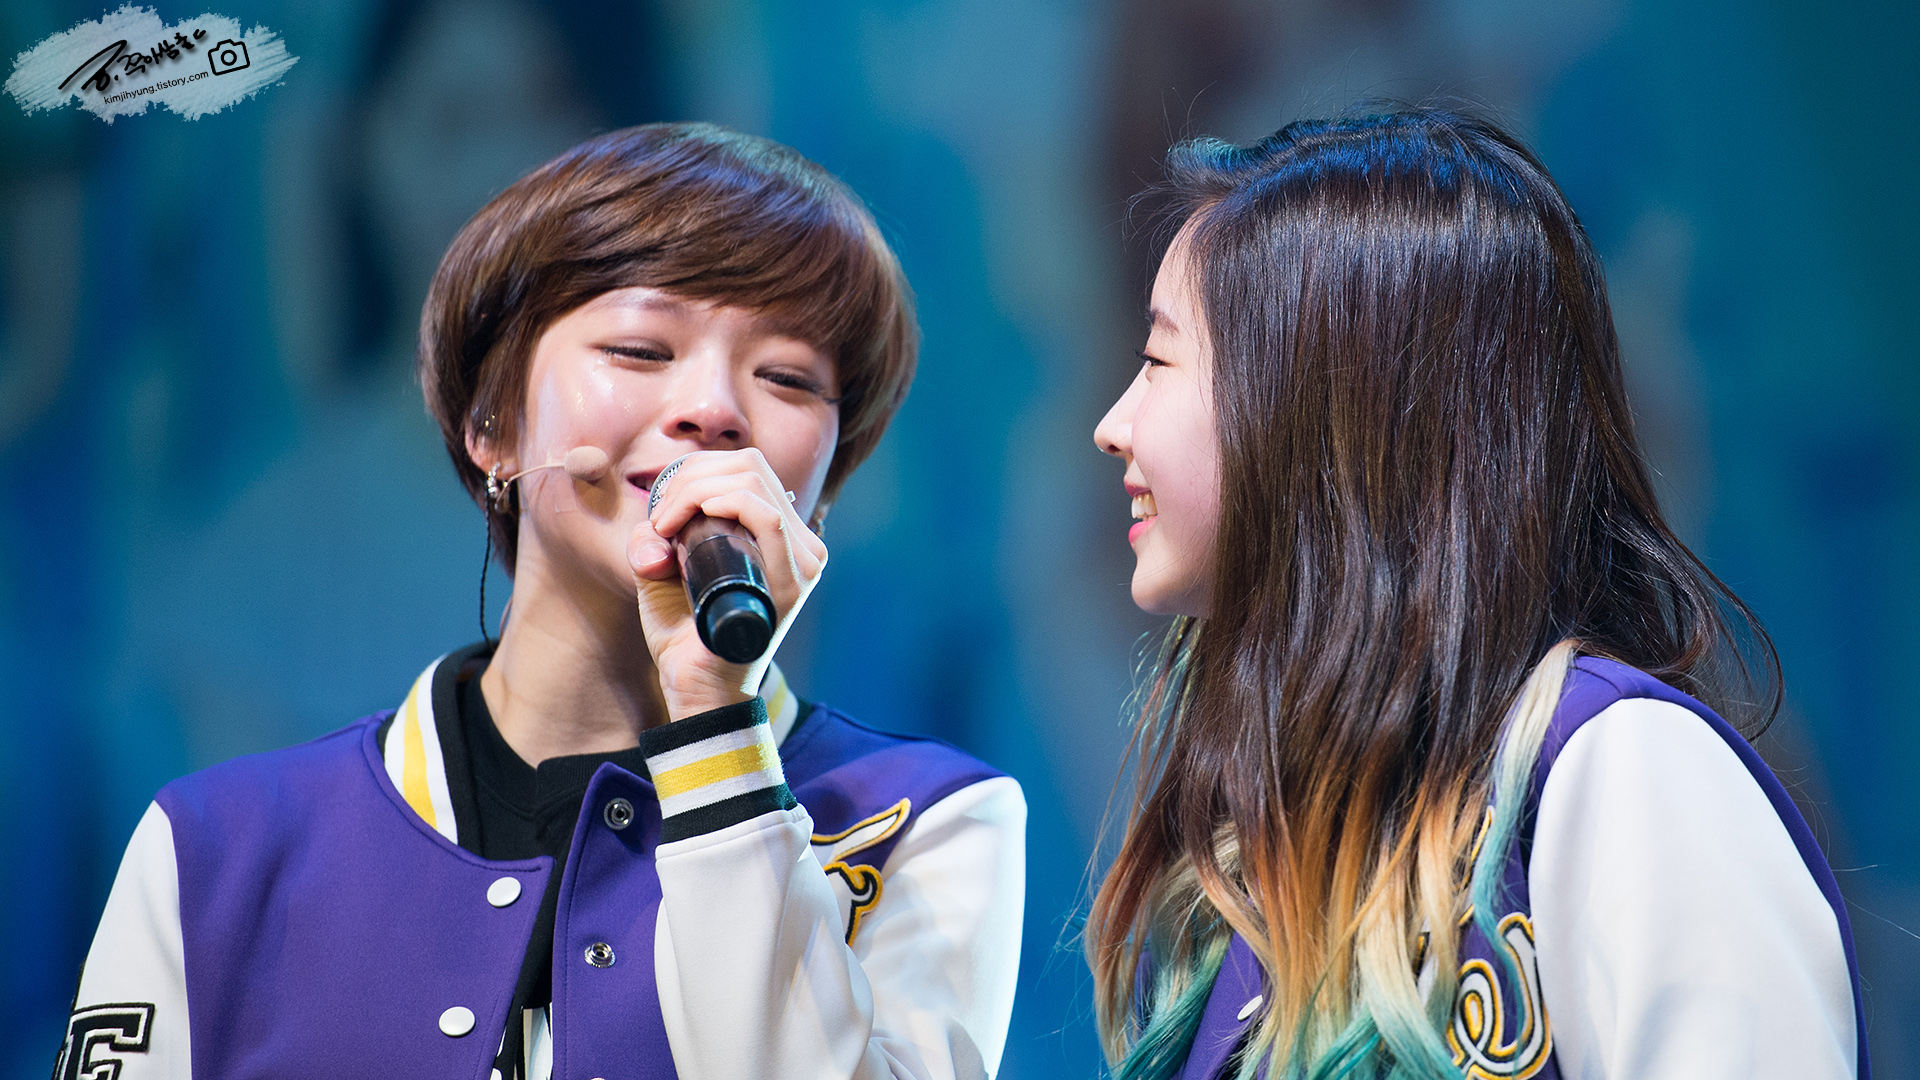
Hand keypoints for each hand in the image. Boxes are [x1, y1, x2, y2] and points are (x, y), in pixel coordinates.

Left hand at [627, 449, 827, 719]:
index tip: (660, 509)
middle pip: (750, 467)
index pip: (748, 470)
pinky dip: (724, 502)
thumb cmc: (685, 634)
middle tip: (659, 517)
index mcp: (780, 535)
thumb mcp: (663, 573)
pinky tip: (693, 518)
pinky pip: (766, 517)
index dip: (697, 470)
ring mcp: (802, 561)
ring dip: (697, 489)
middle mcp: (800, 544)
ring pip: (753, 483)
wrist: (696, 688)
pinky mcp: (791, 581)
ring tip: (666, 524)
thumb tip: (654, 528)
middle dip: (692, 476)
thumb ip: (654, 540)